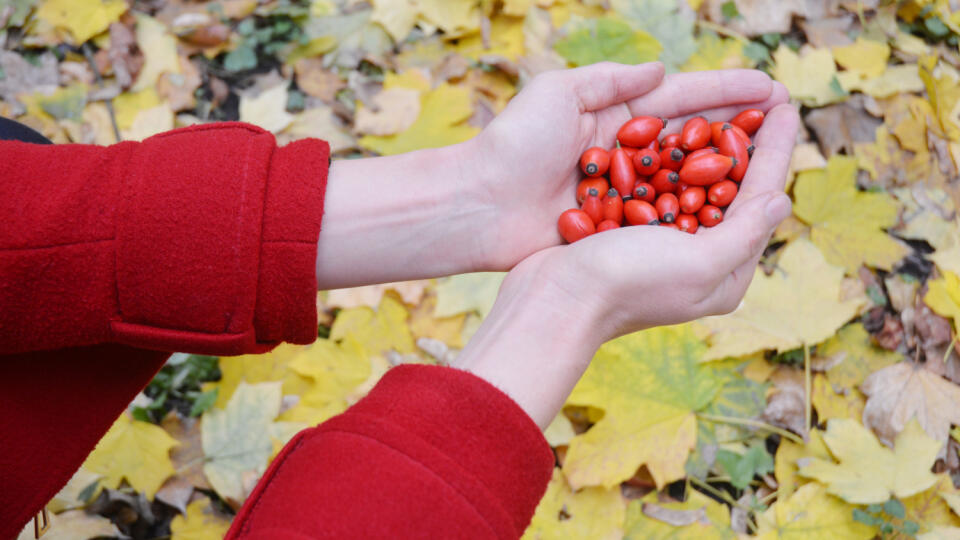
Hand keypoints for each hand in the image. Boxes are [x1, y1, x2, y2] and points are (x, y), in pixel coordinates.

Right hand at [453, 104, 799, 426]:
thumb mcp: (700, 262)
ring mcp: (663, 245)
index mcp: (725, 274)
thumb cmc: (627, 284)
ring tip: (726, 102)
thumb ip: (745, 232)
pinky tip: (676, 125)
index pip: (761, 200)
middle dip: (747, 142)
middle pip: (733, 189)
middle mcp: (699, 260)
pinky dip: (670, 155)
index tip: (786, 104)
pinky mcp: (630, 231)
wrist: (554, 300)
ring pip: (696, 183)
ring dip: (711, 142)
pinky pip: (659, 185)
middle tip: (762, 95)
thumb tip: (782, 199)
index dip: (775, 148)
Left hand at [468, 62, 789, 269]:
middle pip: (693, 136)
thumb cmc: (512, 145)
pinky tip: (734, 209)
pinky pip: (666, 214)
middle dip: (739, 129)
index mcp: (612, 112)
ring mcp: (624, 189)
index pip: (681, 98)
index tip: (771, 89)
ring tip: (774, 164)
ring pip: (687, 176)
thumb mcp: (556, 94)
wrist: (477, 207)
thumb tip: (661, 70)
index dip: (726, 93)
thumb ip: (609, 81)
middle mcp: (624, 150)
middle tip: (788, 123)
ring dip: (727, 170)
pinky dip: (698, 209)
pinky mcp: (616, 223)